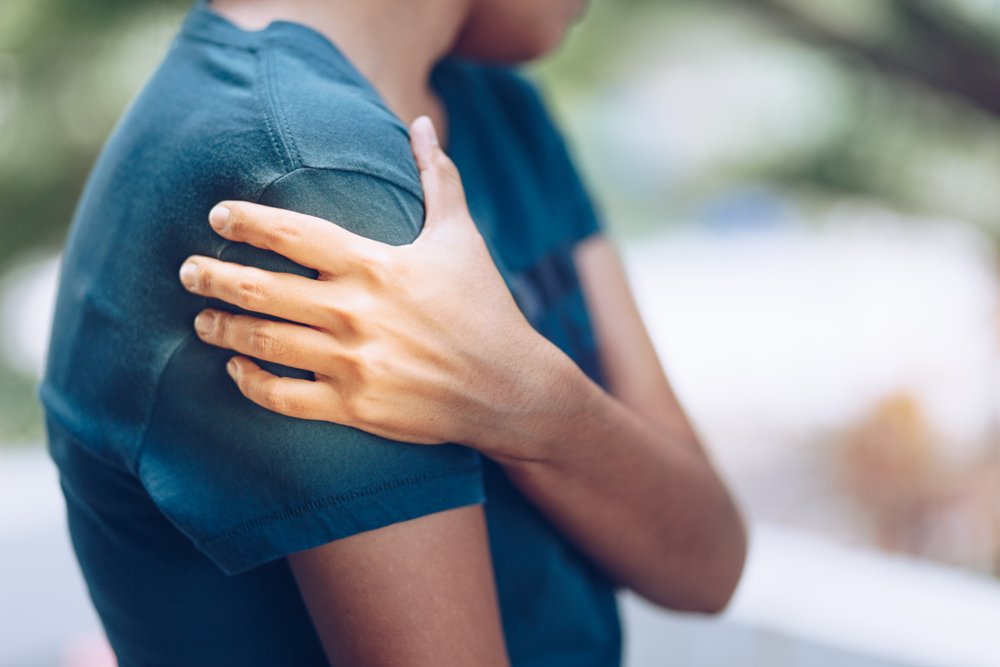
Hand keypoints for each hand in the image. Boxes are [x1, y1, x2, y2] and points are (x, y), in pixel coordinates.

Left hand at [178, 117, 566, 457]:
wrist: (509, 387)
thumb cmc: (484, 307)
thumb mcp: (462, 237)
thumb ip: (436, 178)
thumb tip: (423, 124)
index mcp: (376, 265)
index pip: (293, 234)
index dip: (247, 221)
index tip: (217, 216)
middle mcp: (356, 312)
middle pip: (260, 288)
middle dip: (212, 275)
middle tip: (186, 269)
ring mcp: (352, 363)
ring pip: (263, 342)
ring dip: (222, 327)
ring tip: (201, 317)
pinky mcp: (354, 407)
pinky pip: (282, 397)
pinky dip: (250, 383)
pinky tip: (236, 370)